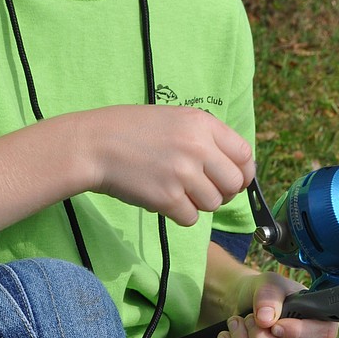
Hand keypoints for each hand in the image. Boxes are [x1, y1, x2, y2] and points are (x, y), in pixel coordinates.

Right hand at [88, 104, 254, 225]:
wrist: (94, 145)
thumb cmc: (130, 131)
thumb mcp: (174, 118)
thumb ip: (205, 138)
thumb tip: (235, 168)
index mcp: (202, 124)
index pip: (245, 155)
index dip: (242, 172)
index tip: (234, 180)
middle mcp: (198, 147)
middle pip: (234, 184)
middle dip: (223, 192)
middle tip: (202, 190)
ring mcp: (183, 174)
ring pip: (214, 204)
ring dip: (198, 203)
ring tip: (175, 190)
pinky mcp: (167, 198)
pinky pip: (191, 218)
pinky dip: (179, 214)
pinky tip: (162, 199)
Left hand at [216, 271, 337, 337]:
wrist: (249, 306)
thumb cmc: (268, 294)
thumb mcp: (269, 284)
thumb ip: (269, 295)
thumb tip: (265, 319)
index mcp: (322, 324)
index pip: (323, 336)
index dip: (297, 333)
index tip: (273, 325)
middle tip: (245, 319)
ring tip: (233, 322)